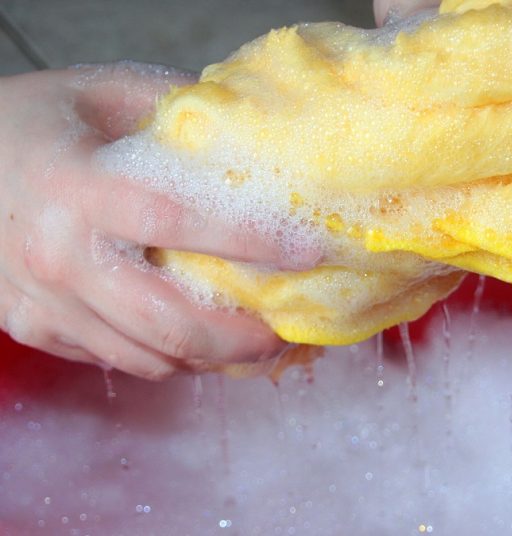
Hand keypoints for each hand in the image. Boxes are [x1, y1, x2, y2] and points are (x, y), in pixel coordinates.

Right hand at [0, 63, 287, 379]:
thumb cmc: (32, 123)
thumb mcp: (103, 93)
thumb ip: (177, 111)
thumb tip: (255, 135)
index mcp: (76, 187)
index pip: (177, 222)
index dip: (250, 242)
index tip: (308, 252)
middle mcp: (58, 256)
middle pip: (168, 323)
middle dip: (240, 339)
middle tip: (285, 334)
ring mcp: (43, 302)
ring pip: (146, 356)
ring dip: (210, 360)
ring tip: (253, 345)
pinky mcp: (35, 329)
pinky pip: (115, 360)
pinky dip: (167, 359)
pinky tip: (197, 343)